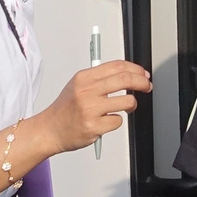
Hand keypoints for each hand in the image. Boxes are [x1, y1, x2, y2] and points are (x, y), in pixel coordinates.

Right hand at [31, 61, 151, 153]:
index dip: (135, 69)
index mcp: (84, 77)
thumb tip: (129, 73)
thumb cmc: (66, 108)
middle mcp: (86, 91)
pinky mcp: (93, 127)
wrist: (49, 130)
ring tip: (127, 107)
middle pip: (125, 80)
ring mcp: (90, 109)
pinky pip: (118, 121)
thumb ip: (100, 77)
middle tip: (147, 86)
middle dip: (142, 83)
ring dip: (132, 104)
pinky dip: (116, 121)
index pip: (117, 66)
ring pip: (127, 101)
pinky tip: (106, 121)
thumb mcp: (78, 85)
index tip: (143, 74)